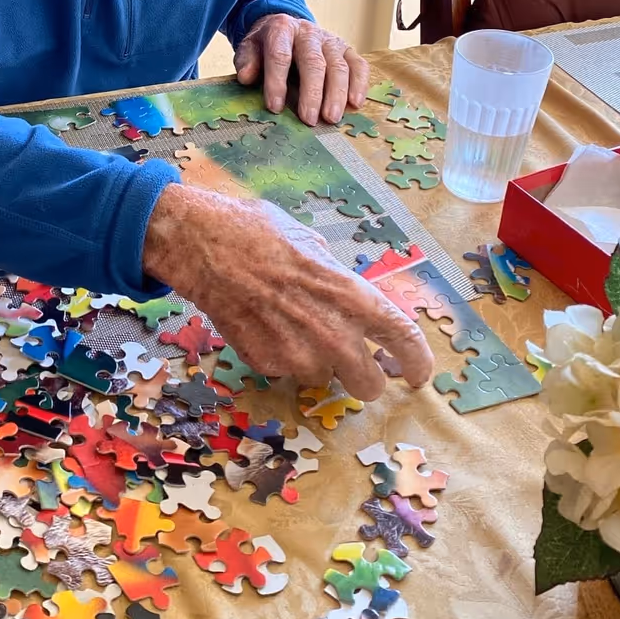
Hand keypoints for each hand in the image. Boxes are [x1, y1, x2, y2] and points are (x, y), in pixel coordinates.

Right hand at [143, 185, 433, 399]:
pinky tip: (266, 325)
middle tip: (356, 363)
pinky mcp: (265, 364)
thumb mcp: (314, 246)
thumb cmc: (258, 233)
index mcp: (351, 296)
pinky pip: (287, 371)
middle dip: (366, 377)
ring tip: (292, 326)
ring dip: (317, 362)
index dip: (417, 362)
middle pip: (370, 385)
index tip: (417, 373)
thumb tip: (355, 304)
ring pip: (324, 378)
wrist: (202, 244)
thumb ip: (341, 284)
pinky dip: (283, 356)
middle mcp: (331, 334)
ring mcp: (296, 355)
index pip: (404, 341)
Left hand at [235, 14, 369, 125]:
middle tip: (309, 119)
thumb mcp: (250, 48)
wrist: (288, 28)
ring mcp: (331, 40)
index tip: (274, 107)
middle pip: (313, 62)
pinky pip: (358, 65)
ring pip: (338, 66)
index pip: (279, 55)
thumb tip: (246, 77)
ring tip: (331, 118)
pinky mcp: (347, 49)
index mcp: (282, 29)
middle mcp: (309, 33)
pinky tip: (355, 104)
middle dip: (312, 92)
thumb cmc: (268, 45)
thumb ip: (247, 61)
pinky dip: (359, 84)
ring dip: (336, 94)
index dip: (276, 82)